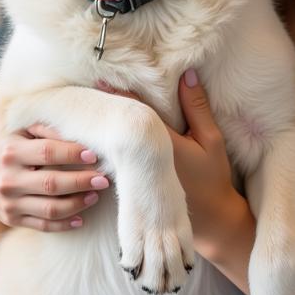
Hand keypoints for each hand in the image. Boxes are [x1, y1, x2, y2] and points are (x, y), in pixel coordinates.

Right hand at [0, 122, 109, 231]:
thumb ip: (44, 128)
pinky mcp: (11, 218)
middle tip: (104, 179)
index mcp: (11, 151)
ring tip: (95, 195)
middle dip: (82, 182)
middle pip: (52, 184)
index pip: (47, 152)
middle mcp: (8, 179)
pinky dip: (63, 224)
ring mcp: (9, 202)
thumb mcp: (17, 128)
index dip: (72, 154)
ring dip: (78, 204)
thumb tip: (76, 136)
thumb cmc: (3, 143)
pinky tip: (80, 218)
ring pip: (50, 209)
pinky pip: (42, 225)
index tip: (94, 155)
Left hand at [98, 70, 251, 257]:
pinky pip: (115, 163)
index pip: (136, 116)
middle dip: (103, 114)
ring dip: (100, 132)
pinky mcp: (133, 188)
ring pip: (112, 149)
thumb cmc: (213, 177)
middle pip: (118, 132)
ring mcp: (135, 179)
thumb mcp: (211, 140)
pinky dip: (107, 148)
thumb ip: (197, 107)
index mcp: (161, 147)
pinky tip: (96, 138)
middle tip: (83, 93)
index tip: (102, 81)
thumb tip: (186, 74)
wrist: (211, 220)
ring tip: (81, 113)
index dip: (120, 97)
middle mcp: (142, 163)